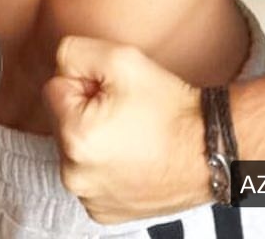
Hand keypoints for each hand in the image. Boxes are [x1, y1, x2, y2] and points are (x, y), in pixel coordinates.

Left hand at [42, 36, 208, 223]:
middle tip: (124, 112)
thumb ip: (74, 52)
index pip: (54, 88)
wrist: (210, 148)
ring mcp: (90, 198)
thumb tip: (60, 67)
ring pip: (75, 149)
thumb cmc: (168, 106)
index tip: (112, 92)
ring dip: (94, 138)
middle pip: (62, 120)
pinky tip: (133, 157)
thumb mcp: (120, 58)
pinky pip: (90, 175)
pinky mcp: (104, 212)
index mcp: (74, 136)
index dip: (84, 82)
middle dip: (86, 110)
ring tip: (132, 134)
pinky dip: (105, 165)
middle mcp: (75, 175)